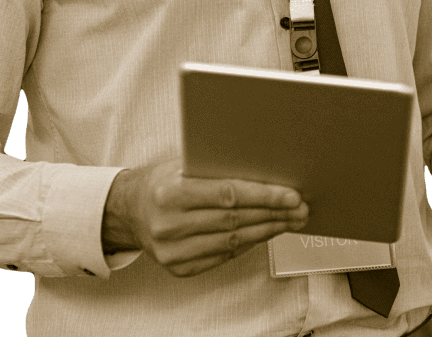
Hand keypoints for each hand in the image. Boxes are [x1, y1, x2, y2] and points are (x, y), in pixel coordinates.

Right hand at [102, 156, 308, 276]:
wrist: (129, 209)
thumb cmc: (164, 179)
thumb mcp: (184, 163)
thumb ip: (218, 166)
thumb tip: (267, 166)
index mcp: (170, 193)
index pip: (228, 195)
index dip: (265, 196)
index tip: (292, 195)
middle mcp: (169, 225)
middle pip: (235, 220)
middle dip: (274, 214)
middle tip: (301, 209)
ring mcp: (172, 252)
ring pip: (233, 240)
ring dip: (268, 230)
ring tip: (291, 220)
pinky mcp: (179, 268)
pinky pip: (224, 255)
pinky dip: (249, 243)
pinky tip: (266, 232)